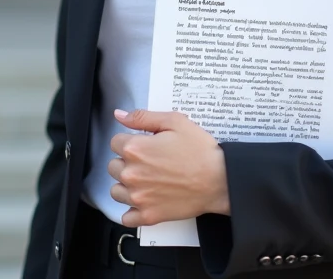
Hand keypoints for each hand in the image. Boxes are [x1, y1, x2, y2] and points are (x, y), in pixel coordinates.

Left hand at [108, 109, 229, 226]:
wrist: (219, 180)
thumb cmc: (200, 151)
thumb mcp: (175, 122)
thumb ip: (143, 117)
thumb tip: (119, 115)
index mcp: (135, 149)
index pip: (115, 142)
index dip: (128, 141)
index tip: (142, 144)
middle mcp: (132, 174)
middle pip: (113, 166)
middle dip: (126, 162)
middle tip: (147, 162)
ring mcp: (138, 197)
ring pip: (116, 191)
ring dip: (125, 185)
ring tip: (145, 181)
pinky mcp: (148, 215)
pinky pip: (126, 218)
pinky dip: (131, 211)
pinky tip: (143, 201)